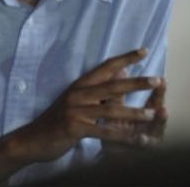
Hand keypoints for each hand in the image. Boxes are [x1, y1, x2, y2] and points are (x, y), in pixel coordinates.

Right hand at [0, 49, 161, 184]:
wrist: (32, 139)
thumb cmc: (57, 120)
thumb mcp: (76, 100)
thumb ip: (96, 89)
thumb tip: (120, 72)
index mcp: (80, 85)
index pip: (106, 67)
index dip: (125, 58)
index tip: (144, 50)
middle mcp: (78, 95)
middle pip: (112, 86)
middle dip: (136, 83)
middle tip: (157, 79)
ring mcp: (76, 112)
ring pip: (110, 111)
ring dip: (133, 113)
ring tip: (152, 113)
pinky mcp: (75, 129)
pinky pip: (103, 133)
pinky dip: (122, 137)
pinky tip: (136, 139)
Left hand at [101, 69, 167, 153]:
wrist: (108, 159)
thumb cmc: (115, 133)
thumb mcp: (115, 112)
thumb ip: (117, 94)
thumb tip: (119, 69)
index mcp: (145, 117)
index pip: (154, 101)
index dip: (158, 91)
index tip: (162, 79)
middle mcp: (150, 129)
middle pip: (159, 114)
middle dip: (162, 101)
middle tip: (166, 90)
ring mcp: (149, 142)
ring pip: (157, 130)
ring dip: (160, 121)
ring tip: (163, 111)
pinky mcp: (140, 154)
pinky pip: (143, 148)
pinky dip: (144, 142)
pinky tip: (143, 138)